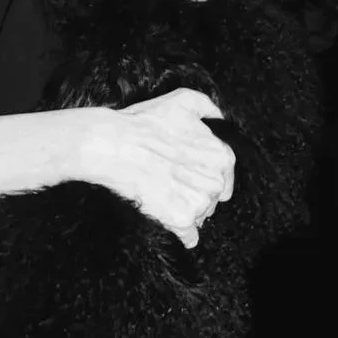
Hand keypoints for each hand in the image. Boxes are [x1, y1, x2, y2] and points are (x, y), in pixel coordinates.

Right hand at [84, 87, 235, 248]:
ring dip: (185, 210)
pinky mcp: (181, 221)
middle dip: (195, 193)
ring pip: (201, 216)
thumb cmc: (145, 124)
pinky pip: (189, 237)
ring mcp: (200, 203)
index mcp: (221, 156)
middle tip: (171, 182)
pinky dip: (180, 233)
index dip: (203, 174)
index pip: (224, 176)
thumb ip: (208, 107)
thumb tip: (219, 116)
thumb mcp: (182, 100)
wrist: (113, 146)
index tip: (185, 172)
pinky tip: (165, 217)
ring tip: (162, 195)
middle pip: (213, 198)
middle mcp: (216, 181)